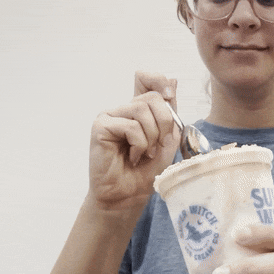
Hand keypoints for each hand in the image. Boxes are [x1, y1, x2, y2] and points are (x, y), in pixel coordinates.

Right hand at [88, 72, 179, 210]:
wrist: (129, 195)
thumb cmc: (147, 169)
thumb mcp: (167, 139)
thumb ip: (170, 112)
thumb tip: (172, 80)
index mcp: (139, 110)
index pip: (145, 79)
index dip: (159, 81)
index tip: (169, 97)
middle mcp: (123, 109)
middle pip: (152, 97)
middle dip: (164, 124)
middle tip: (158, 145)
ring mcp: (110, 116)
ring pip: (142, 110)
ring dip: (151, 136)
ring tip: (144, 153)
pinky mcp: (101, 126)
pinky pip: (130, 126)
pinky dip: (139, 144)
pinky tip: (132, 157)